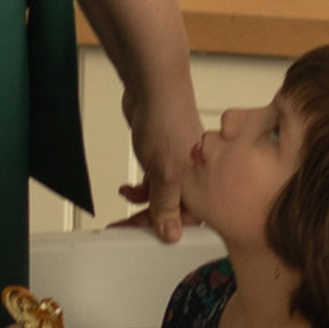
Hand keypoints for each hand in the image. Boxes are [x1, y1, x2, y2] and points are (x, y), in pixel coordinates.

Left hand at [117, 85, 203, 243]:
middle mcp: (194, 175)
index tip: (151, 239)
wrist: (152, 87)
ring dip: (143, 207)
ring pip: (163, 198)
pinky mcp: (163, 157)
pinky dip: (139, 190)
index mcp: (203, 180)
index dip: (173, 230)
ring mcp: (178, 165)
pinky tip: (127, 189)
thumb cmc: (168, 118)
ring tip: (125, 213)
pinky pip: (154, 183)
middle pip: (177, 210)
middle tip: (129, 229)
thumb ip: (167, 205)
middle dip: (152, 221)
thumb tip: (171, 233)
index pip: (195, 217)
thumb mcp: (166, 172)